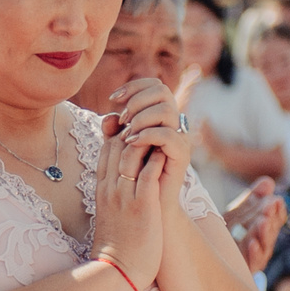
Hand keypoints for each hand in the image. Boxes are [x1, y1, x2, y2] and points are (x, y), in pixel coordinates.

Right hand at [91, 128, 166, 290]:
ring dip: (147, 139)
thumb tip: (125, 187)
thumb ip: (114, 197)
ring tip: (162, 136)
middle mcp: (110, 188)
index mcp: (102, 189)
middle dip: (134, 130)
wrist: (116, 273)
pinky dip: (157, 159)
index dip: (121, 134)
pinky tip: (167, 153)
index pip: (107, 149)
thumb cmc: (117, 248)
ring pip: (130, 151)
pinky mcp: (142, 205)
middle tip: (153, 127)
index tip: (138, 131)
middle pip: (117, 144)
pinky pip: (148, 173)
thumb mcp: (109, 216)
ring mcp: (124, 195)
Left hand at [104, 76, 193, 193]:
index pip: (153, 85)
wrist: (147, 205)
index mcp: (160, 116)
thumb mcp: (119, 149)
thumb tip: (107, 117)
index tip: (113, 99)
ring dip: (142, 117)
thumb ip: (113, 132)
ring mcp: (180, 137)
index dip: (133, 86)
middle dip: (137, 100)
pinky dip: (148, 135)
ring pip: (167, 109)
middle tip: (123, 119)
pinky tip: (132, 142)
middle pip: (162, 91)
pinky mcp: (182, 154)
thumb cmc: (134, 175)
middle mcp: (173, 122)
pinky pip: (169, 134)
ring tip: (127, 134)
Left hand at [223, 178, 282, 276]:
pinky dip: (253, 253)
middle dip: (271, 217)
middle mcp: (260, 244)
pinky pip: (251, 263)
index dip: (277, 210)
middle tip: (270, 205)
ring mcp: (252, 258)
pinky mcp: (242, 269)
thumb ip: (253, 198)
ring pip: (263, 246)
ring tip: (263, 221)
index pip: (275, 219)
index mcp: (262, 230)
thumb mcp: (237, 213)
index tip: (276, 200)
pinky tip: (252, 243)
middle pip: (270, 231)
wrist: (202, 253)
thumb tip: (269, 182)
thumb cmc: (223, 233)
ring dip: (264, 233)